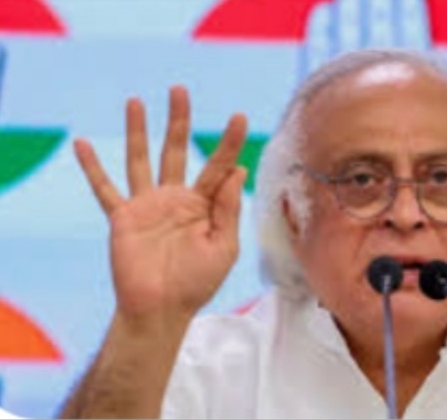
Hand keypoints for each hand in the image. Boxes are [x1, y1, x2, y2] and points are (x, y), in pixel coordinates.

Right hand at [74, 86, 246, 321]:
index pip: (218, 167)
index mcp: (204, 205)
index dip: (228, 142)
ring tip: (135, 101)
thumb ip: (228, 208)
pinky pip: (104, 189)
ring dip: (137, 131)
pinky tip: (81, 144)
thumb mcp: (224, 246)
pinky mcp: (124, 217)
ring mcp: (148, 205)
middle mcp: (175, 198)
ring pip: (141, 159)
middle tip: (179, 90)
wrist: (163, 309)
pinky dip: (92, 167)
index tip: (238, 116)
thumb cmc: (198, 283)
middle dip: (178, 121)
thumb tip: (238, 170)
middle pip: (176, 150)